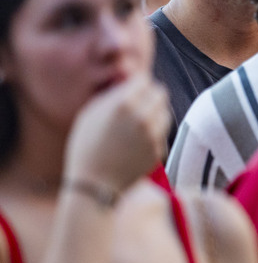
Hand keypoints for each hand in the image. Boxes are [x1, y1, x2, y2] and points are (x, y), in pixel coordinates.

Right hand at [63, 73, 168, 193]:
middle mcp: (144, 116)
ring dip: (155, 113)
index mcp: (124, 104)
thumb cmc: (86, 146)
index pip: (145, 80)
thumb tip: (129, 78)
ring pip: (165, 112)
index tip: (131, 90)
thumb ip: (113, 93)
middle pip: (160, 93)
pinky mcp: (160, 149)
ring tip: (134, 125)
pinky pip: (162, 132)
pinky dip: (153, 133)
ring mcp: (154, 134)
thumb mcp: (91, 113)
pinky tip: (135, 143)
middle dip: (150, 96)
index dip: (137, 84)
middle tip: (137, 104)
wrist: (94, 184)